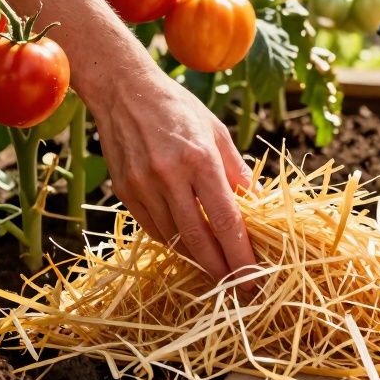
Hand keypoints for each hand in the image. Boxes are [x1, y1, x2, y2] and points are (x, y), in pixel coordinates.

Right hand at [90, 69, 257, 288]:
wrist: (123, 91)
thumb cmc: (177, 108)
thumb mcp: (216, 130)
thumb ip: (236, 169)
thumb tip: (255, 203)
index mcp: (200, 159)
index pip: (225, 220)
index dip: (240, 255)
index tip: (253, 277)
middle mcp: (170, 175)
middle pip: (198, 238)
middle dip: (220, 270)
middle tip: (237, 288)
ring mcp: (144, 185)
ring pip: (173, 238)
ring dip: (196, 258)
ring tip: (215, 270)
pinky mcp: (125, 191)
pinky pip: (152, 228)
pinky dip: (172, 241)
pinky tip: (186, 245)